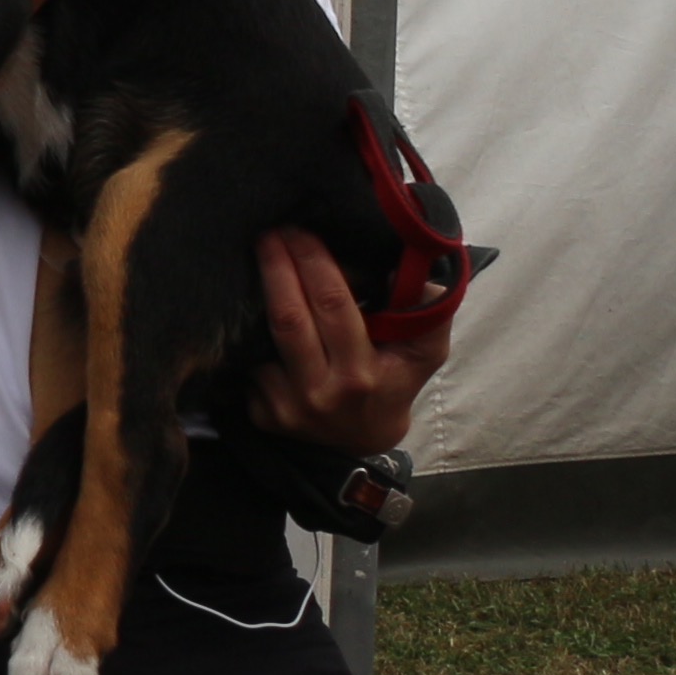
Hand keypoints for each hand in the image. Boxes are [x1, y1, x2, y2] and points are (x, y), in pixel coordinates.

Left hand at [248, 227, 439, 450]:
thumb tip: (415, 273)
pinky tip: (248, 307)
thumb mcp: (423, 354)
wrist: (360, 442)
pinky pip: (247, 362)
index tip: (300, 232)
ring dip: (256, 295)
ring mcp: (285, 407)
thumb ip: (428, 315)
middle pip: (288, 317)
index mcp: (360, 374)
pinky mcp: (261, 415)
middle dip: (276, 267)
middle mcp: (320, 393)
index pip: (332, 307)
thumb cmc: (392, 383)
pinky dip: (247, 333)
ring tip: (258, 259)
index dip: (313, 264)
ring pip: (260, 338)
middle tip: (270, 232)